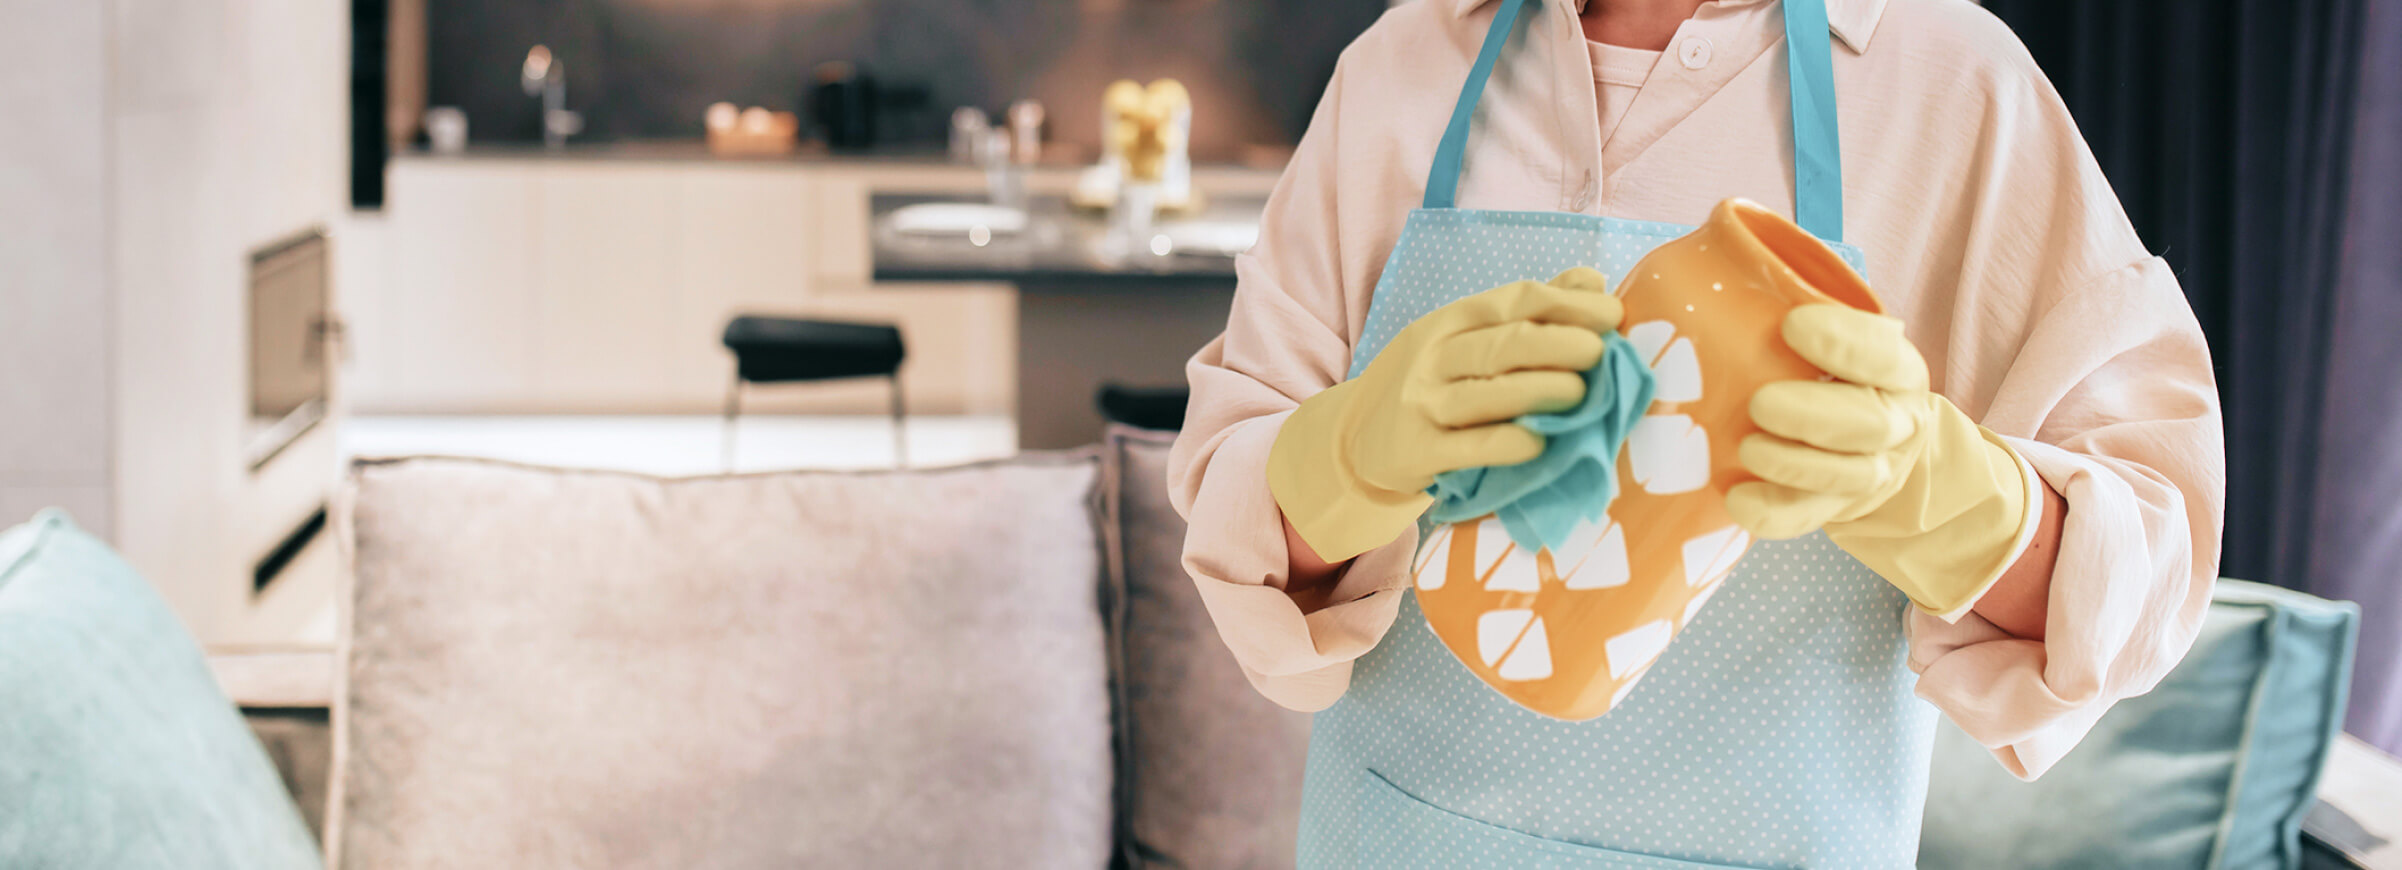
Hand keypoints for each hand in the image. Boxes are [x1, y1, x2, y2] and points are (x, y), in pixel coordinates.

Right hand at [1269, 268, 1621, 561]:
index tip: (1613, 316)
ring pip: (1486, 392)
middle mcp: (1433, 357)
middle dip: (1558, 343)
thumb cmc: (1430, 386)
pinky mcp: (1417, 452)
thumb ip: (1525, 310)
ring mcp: (1422, 404)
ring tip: (1581, 393)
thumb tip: (1593, 281)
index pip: (1513, 301)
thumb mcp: (1462, 339)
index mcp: (1450, 321)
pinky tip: (1538, 445)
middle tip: (1601, 353)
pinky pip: (1467, 448)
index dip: (1567, 304)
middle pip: (1502, 343)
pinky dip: (1504, 445)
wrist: (1354, 441)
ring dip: (1538, 390)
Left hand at [1725, 305, 2035, 617]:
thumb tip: (1721, 250)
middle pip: (1869, 423)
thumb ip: (1797, 304)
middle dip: (1815, 413)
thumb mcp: (1834, 334)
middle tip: (1761, 402)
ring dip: (1795, 464)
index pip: (1882, 353)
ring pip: (1847, 475)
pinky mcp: (1836, 509)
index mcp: (1895, 368)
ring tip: (1748, 448)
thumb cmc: (1832, 373)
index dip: (1842, 340)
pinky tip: (1737, 499)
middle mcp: (1894, 421)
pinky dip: (1774, 513)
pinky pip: (1808, 518)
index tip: (1792, 324)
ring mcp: (1870, 471)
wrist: (1870, 446)